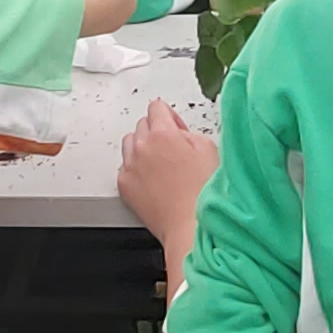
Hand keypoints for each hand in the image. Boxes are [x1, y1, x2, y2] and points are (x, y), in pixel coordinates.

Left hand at [115, 102, 213, 261]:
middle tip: (172, 149)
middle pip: (142, 124)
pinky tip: (152, 179)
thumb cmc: (202, 193)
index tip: (176, 128)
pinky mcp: (124, 185)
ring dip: (142, 147)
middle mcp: (142, 147)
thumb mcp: (208, 149)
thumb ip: (189, 132)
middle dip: (156, 132)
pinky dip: (135, 168)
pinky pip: (125, 166)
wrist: (190, 225)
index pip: (156, 107)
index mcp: (163, 134)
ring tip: (160, 164)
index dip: (169, 116)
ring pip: (129, 143)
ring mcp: (130, 166)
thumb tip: (179, 131)